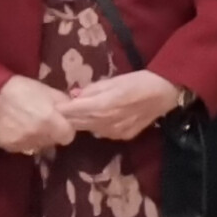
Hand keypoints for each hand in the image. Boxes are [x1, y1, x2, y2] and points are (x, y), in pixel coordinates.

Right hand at [0, 76, 73, 153]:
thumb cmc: (24, 90)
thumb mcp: (49, 92)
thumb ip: (65, 105)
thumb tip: (74, 113)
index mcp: (49, 121)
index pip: (68, 137)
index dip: (65, 129)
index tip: (59, 123)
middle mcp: (36, 135)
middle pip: (52, 142)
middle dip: (51, 134)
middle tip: (43, 121)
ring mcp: (21, 143)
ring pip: (37, 146)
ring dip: (37, 138)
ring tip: (28, 124)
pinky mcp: (8, 147)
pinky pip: (21, 147)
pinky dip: (22, 140)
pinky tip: (16, 129)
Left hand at [59, 69, 183, 140]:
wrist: (165, 93)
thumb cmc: (139, 81)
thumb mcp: (114, 80)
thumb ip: (92, 89)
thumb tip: (74, 95)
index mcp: (101, 106)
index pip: (71, 112)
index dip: (61, 109)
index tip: (51, 105)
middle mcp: (105, 123)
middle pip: (77, 123)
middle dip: (68, 117)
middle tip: (60, 110)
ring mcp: (114, 133)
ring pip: (89, 129)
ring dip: (82, 122)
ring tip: (78, 113)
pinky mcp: (122, 137)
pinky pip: (103, 132)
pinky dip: (97, 125)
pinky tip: (100, 118)